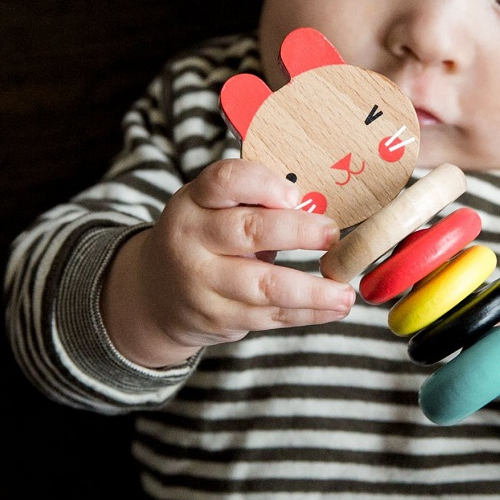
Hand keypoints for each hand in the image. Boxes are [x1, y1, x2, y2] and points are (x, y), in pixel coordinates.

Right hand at [102, 159, 355, 367]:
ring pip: (264, 285)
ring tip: (345, 293)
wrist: (155, 294)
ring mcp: (202, 284)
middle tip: (333, 234)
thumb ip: (254, 201)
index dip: (263, 184)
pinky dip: (308, 313)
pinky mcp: (218, 318)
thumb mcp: (213, 208)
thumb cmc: (205, 237)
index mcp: (194, 202)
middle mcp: (192, 240)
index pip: (224, 181)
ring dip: (312, 291)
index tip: (296, 195)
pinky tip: (335, 307)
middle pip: (248, 231)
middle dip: (298, 232)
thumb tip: (318, 206)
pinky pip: (270, 316)